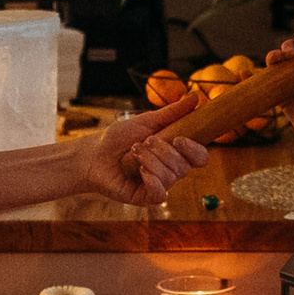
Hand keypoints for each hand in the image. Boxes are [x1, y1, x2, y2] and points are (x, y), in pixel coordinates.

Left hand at [77, 93, 208, 205]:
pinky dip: (151, 180)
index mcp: (175, 153)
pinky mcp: (146, 198)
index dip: (194, 150)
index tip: (178, 139)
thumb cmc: (118, 138)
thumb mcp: (146, 120)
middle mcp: (170, 171)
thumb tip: (196, 96)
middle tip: (145, 142)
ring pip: (171, 177)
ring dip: (150, 160)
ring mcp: (159, 185)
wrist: (93, 154)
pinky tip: (139, 171)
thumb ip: (173, 112)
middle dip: (163, 151)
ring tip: (133, 152)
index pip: (200, 157)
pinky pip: (160, 194)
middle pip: (184, 167)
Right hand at [263, 33, 293, 161]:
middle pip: (290, 51)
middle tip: (290, 54)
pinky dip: (256, 77)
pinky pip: (267, 85)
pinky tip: (246, 73)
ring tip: (274, 58)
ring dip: (273, 56)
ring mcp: (291, 83)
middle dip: (287, 46)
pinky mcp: (282, 97)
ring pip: (277, 64)